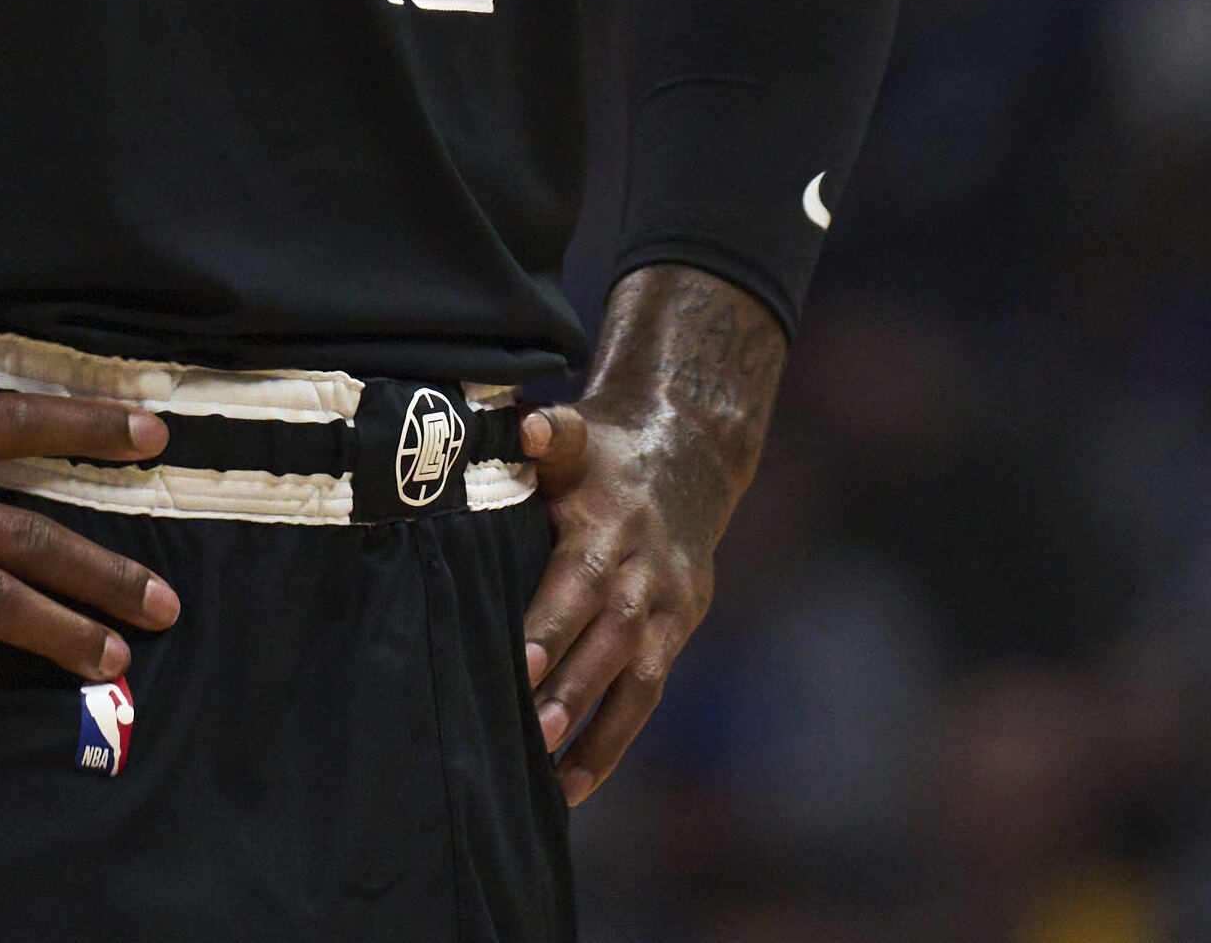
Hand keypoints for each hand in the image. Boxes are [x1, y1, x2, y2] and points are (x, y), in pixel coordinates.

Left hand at [514, 265, 784, 805]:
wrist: (690, 461)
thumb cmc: (606, 455)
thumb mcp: (578, 433)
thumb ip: (547, 433)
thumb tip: (523, 425)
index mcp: (610, 526)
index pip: (579, 581)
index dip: (553, 624)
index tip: (521, 664)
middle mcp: (642, 575)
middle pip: (608, 641)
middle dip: (571, 688)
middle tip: (528, 731)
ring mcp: (664, 611)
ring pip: (633, 681)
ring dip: (594, 732)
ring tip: (548, 780)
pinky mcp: (674, 636)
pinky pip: (644, 698)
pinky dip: (611, 743)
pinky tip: (570, 785)